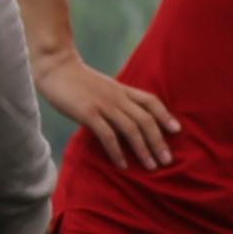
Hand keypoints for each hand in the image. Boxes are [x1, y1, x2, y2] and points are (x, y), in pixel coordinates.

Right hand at [31, 47, 177, 167]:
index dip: (165, 115)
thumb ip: (116, 100)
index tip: (177, 131)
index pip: (151, 101)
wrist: (55, 66)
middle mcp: (117, 97)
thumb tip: (126, 118)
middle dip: (158, 141)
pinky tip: (123, 164)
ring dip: (143, 149)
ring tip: (151, 167)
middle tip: (167, 160)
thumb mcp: (103, 87)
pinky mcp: (87, 113)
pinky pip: (107, 135)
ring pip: (131, 129)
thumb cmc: (76, 80)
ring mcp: (103, 105)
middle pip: (145, 120)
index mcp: (122, 89)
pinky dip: (117, 151)